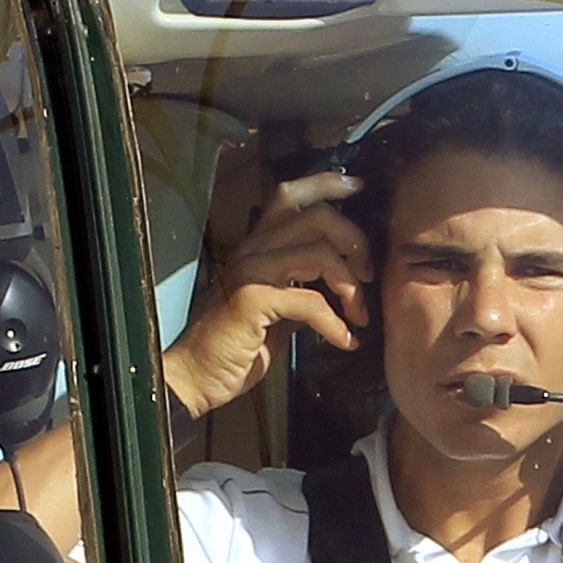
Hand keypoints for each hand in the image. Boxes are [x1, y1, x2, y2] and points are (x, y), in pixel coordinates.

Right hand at [163, 171, 372, 418]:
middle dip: (354, 241)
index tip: (357, 187)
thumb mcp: (275, 312)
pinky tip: (344, 341)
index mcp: (257, 249)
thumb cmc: (234, 349)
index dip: (326, 184)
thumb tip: (339, 287)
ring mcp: (250, 272)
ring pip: (319, 252)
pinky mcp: (252, 299)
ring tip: (359, 314)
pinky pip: (312, 302)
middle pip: (315, 216)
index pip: (290, 196)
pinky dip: (336, 325)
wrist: (195, 377)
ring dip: (350, 286)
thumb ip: (301, 290)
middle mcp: (252, 251)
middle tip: (367, 275)